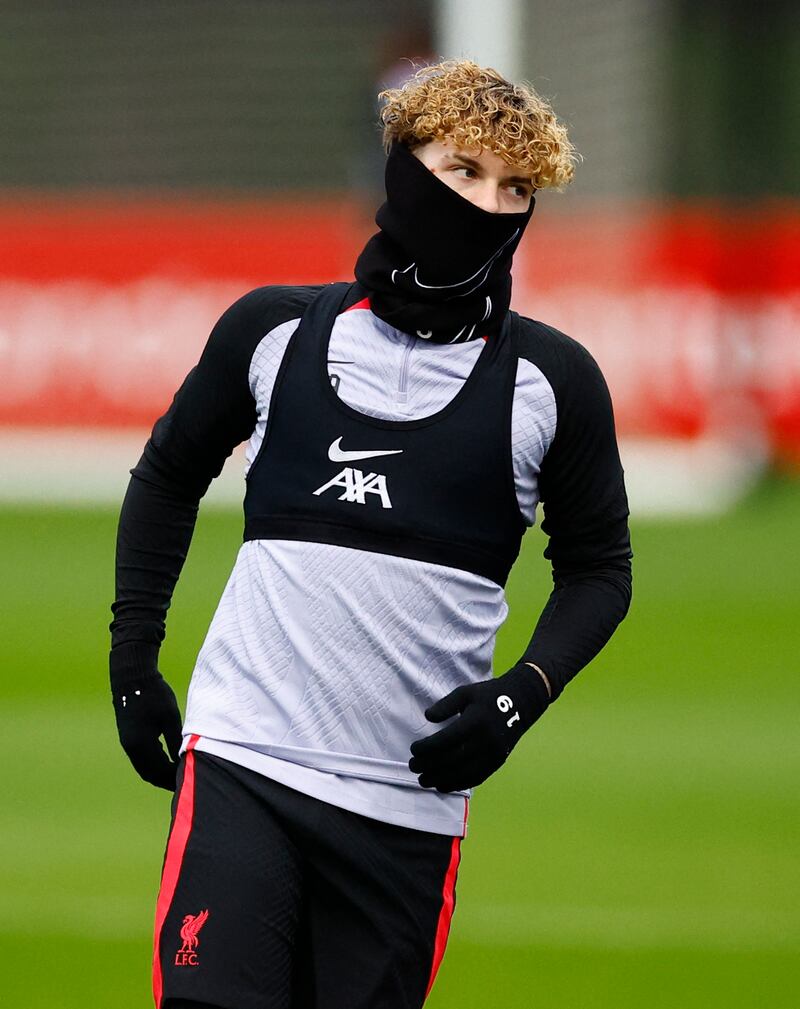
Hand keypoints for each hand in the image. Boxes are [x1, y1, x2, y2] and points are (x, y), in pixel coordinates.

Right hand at [111, 674, 182, 789]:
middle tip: (183, 783)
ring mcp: (127, 742)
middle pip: (149, 774)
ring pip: (144, 767)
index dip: (173, 779)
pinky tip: (167, 760)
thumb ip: (176, 741)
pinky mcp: (128, 736)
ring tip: (177, 775)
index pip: (158, 772)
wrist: (132, 676)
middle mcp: (131, 747)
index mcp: (141, 745)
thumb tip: (184, 759)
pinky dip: (154, 764)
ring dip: (159, 773)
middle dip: (166, 781)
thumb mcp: (170, 718)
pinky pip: (141, 758)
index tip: (188, 780)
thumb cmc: (154, 694)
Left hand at [408, 663, 550, 792]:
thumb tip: (428, 717)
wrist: (521, 703)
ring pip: (463, 773)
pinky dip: (457, 784)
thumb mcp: (466, 692)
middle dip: (429, 765)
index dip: (427, 748)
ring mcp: (493, 754)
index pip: (446, 740)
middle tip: (413, 767)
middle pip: (452, 759)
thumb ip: (446, 705)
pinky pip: (475, 778)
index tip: (413, 750)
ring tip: (423, 780)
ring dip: (440, 779)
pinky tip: (442, 785)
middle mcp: (485, 741)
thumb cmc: (489, 695)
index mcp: (476, 722)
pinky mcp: (497, 762)